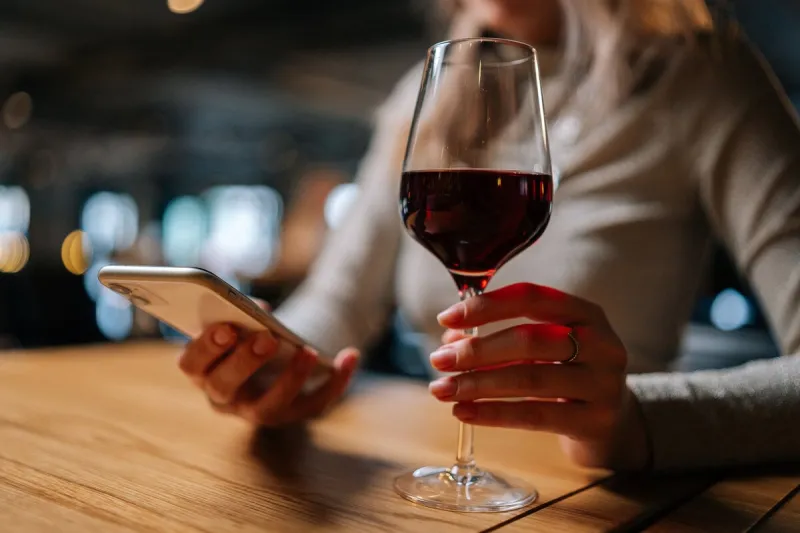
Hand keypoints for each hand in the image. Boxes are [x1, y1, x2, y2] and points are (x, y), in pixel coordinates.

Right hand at [178, 300, 358, 426]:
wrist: (277, 358)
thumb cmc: (250, 333)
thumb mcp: (242, 321)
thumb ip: (243, 313)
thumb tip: (261, 312)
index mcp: (204, 370)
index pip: (192, 366)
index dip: (206, 348)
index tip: (227, 327)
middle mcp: (224, 398)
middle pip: (226, 387)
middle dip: (245, 362)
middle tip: (267, 338)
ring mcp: (257, 411)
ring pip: (269, 407)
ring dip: (289, 379)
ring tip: (307, 351)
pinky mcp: (292, 415)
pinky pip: (315, 404)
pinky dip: (336, 381)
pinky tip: (350, 355)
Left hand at [429, 283, 648, 469]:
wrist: (613, 422)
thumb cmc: (567, 375)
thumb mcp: (544, 348)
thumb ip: (501, 338)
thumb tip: (449, 339)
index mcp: (586, 312)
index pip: (532, 297)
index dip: (487, 305)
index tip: (447, 318)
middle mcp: (602, 343)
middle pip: (530, 339)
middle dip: (477, 349)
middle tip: (439, 360)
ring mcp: (603, 384)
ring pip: (530, 379)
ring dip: (478, 384)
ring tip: (443, 389)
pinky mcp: (596, 421)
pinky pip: (536, 416)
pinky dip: (493, 414)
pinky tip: (464, 412)